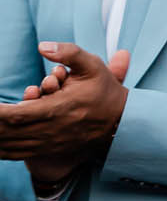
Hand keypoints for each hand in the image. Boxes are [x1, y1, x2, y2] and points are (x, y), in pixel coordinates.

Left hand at [0, 44, 129, 165]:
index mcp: (58, 108)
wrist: (121, 122)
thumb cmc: (103, 91)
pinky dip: (1, 150)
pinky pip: (17, 154)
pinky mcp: (47, 150)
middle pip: (8, 132)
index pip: (17, 114)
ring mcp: (48, 143)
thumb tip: (42, 46)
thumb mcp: (92, 66)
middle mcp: (50, 129)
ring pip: (10, 145)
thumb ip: (68, 53)